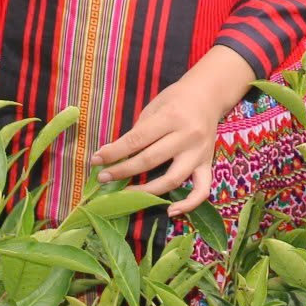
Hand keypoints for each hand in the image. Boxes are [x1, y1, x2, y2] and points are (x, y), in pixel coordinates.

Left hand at [88, 50, 252, 216]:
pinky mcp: (208, 163)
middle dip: (122, 171)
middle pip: (150, 160)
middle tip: (103, 177)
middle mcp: (187, 136)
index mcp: (171, 117)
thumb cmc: (176, 99)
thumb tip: (118, 155)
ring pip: (172, 179)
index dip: (114, 152)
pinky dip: (189, 204)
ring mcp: (199, 152)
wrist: (209, 94)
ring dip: (146, 191)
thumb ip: (140, 131)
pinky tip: (171, 211)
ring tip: (125, 194)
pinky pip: (202, 189)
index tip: (96, 160)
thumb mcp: (155, 106)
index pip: (137, 139)